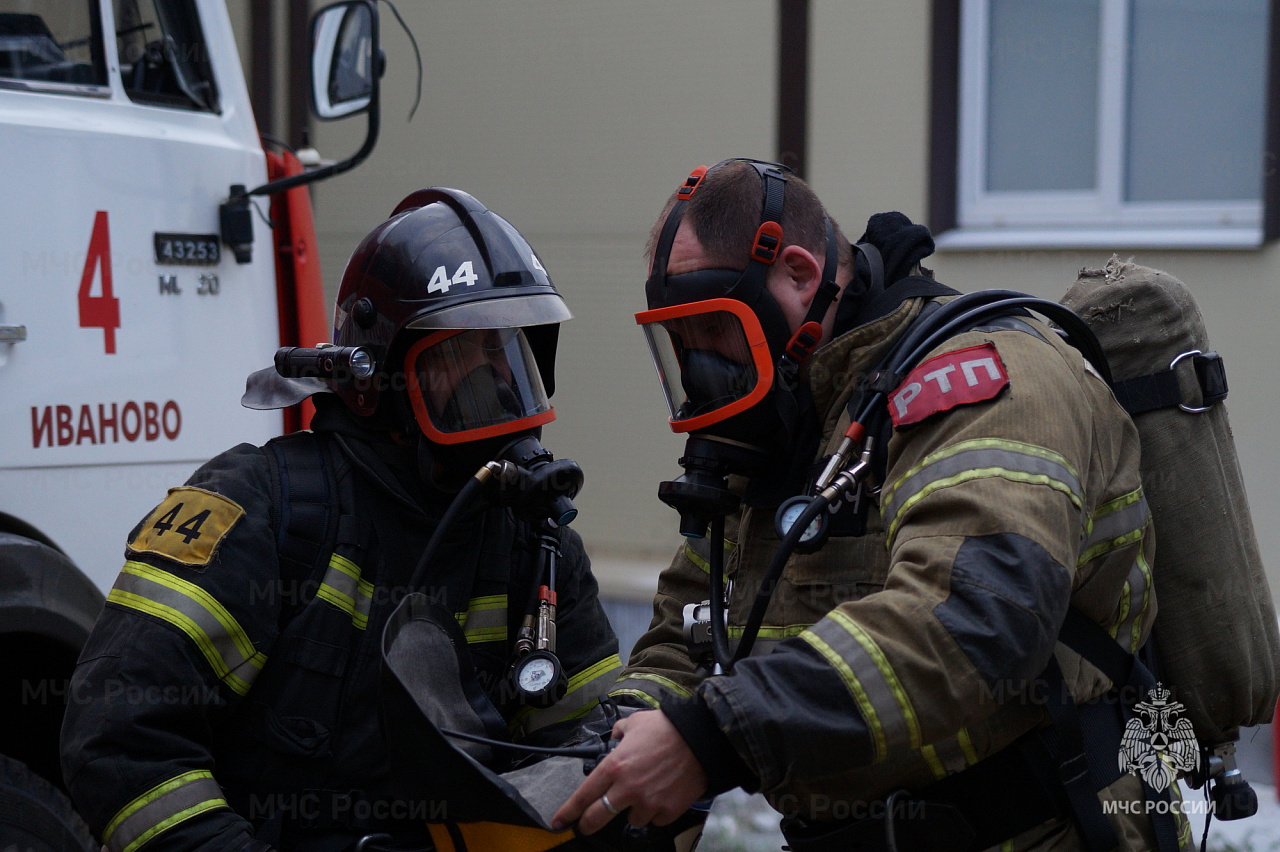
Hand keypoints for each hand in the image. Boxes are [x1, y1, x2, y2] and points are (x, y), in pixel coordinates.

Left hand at [551, 709, 707, 833]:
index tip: (559, 821)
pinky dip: (656, 811)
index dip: (568, 811)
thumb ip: (618, 733)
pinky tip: (663, 794)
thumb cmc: (668, 728)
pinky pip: (655, 819)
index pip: (584, 794)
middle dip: (587, 825)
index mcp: (615, 766)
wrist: (700, 738)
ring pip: (631, 819)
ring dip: (634, 810)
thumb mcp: (634, 722)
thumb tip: (615, 738)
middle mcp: (628, 788)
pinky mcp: (668, 811)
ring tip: (646, 791)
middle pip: (597, 817)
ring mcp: (648, 802)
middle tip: (585, 826)